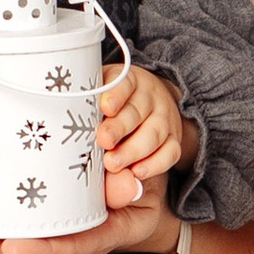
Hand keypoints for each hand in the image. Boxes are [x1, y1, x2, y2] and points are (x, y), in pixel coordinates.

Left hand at [0, 171, 179, 253]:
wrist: (125, 190)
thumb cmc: (129, 193)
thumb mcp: (136, 193)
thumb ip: (129, 190)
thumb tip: (129, 185)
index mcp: (78, 239)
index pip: (53, 251)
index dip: (31, 253)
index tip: (11, 252)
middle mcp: (45, 237)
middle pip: (2, 252)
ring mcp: (23, 225)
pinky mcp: (9, 208)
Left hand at [99, 63, 186, 188]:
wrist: (152, 103)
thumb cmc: (115, 104)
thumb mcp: (101, 95)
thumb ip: (92, 109)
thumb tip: (79, 129)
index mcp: (130, 81)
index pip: (124, 84)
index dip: (115, 95)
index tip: (105, 107)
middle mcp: (150, 97)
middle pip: (136, 112)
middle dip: (118, 128)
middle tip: (103, 141)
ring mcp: (165, 118)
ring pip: (153, 134)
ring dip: (132, 151)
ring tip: (113, 163)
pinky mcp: (175, 138)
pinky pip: (170, 153)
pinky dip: (154, 164)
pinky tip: (137, 172)